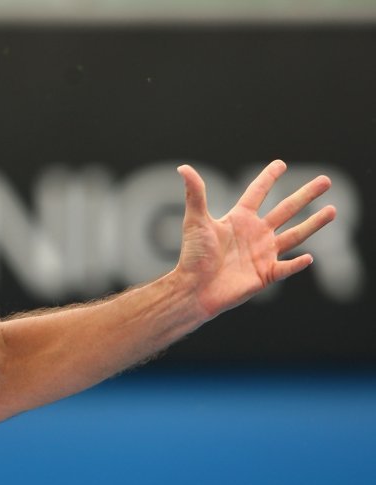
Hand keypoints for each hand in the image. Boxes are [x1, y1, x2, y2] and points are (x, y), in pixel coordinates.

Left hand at [175, 159, 335, 317]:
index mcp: (239, 219)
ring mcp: (262, 254)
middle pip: (286, 209)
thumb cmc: (192, 256)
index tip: (281, 163)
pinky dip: (297, 264)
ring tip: (332, 210)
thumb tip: (184, 168)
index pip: (257, 193)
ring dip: (313, 223)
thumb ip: (195, 194)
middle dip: (305, 195)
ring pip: (295, 235)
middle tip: (325, 180)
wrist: (194, 288)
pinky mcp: (265, 274)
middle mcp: (255, 234)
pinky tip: (309, 257)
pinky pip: (286, 267)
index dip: (268, 178)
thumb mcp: (195, 221)